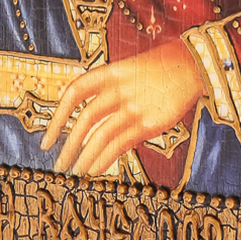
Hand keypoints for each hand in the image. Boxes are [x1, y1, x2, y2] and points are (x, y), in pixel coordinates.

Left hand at [41, 40, 205, 176]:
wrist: (192, 65)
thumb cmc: (159, 68)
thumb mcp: (128, 70)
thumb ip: (109, 92)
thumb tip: (90, 124)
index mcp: (111, 72)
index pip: (75, 93)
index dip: (58, 117)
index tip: (47, 140)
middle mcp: (120, 89)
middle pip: (86, 119)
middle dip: (68, 145)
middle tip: (58, 165)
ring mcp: (135, 106)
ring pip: (101, 136)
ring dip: (84, 158)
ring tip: (74, 174)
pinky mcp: (150, 123)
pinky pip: (121, 144)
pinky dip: (104, 159)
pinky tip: (95, 170)